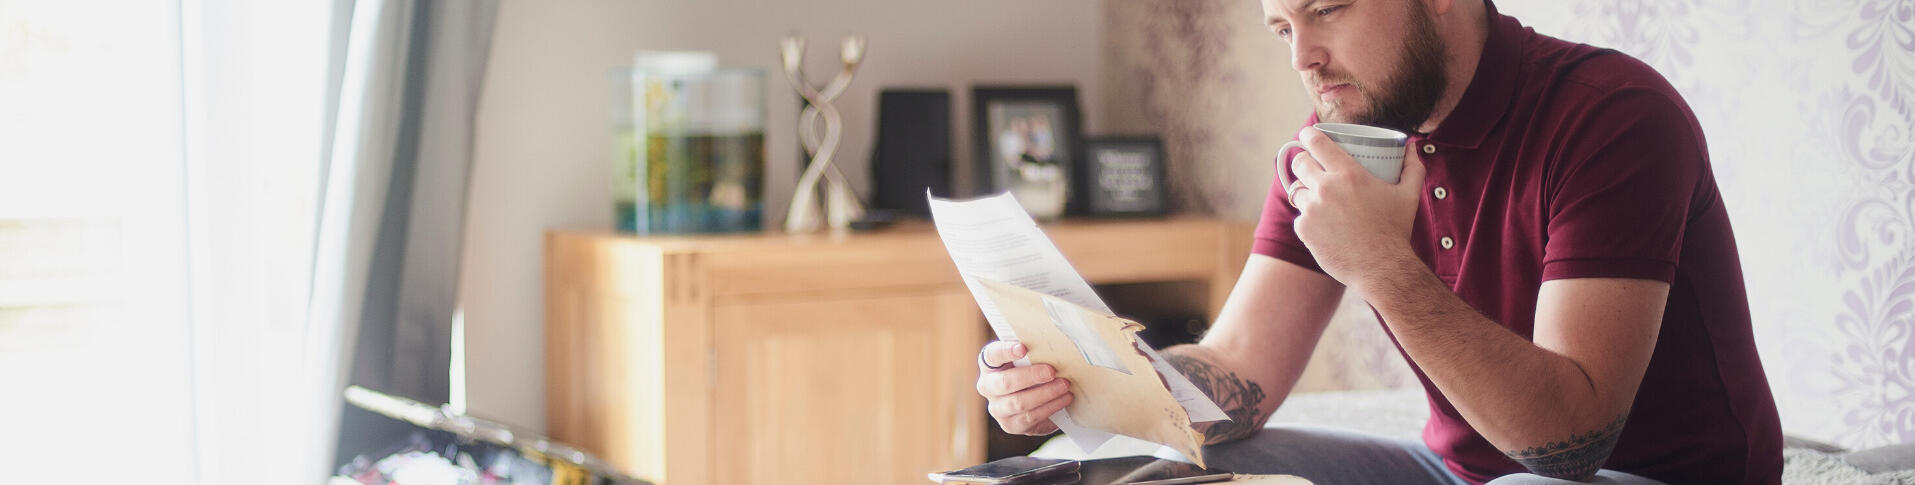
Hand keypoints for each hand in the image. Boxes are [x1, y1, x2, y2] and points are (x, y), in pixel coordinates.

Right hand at [975, 340, 1072, 435]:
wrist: (1033, 397)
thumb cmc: (1031, 370)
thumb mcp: (1028, 358)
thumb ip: (1034, 352)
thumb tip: (1054, 346)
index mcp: (989, 365)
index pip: (992, 355)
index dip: (1006, 351)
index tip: (1023, 348)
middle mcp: (988, 387)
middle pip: (1005, 382)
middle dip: (1032, 376)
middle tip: (1052, 371)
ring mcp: (997, 408)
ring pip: (1019, 403)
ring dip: (1045, 393)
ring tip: (1064, 386)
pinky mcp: (1010, 425)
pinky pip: (1030, 417)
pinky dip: (1050, 408)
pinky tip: (1063, 400)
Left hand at [1287, 127, 1426, 286]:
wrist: (1381, 268)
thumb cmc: (1396, 230)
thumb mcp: (1409, 194)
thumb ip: (1413, 167)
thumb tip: (1413, 147)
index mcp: (1348, 173)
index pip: (1317, 142)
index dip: (1309, 135)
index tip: (1308, 134)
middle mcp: (1325, 188)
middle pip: (1300, 163)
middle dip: (1304, 162)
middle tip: (1313, 168)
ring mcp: (1311, 209)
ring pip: (1297, 191)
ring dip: (1305, 191)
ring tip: (1318, 198)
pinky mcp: (1303, 230)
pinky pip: (1300, 217)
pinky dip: (1308, 219)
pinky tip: (1323, 225)